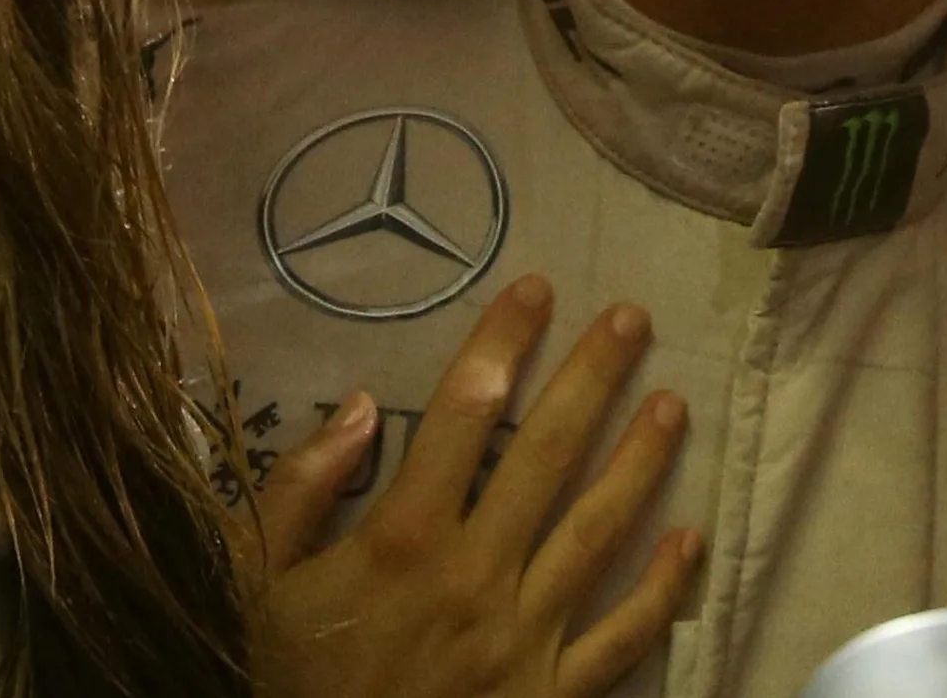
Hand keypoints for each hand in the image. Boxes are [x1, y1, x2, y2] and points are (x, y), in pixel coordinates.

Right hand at [252, 276, 696, 697]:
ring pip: (598, 532)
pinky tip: (693, 539)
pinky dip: (663, 590)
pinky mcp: (551, 697)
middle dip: (592, 379)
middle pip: (547, 455)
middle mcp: (473, 577)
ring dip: (641, 462)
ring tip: (674, 404)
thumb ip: (298, 491)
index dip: (502, 342)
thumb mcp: (253, 583)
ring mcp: (522, 639)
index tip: (536, 289)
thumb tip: (362, 405)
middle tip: (634, 321)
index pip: (463, 413)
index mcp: (400, 539)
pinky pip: (622, 639)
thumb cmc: (282, 681)